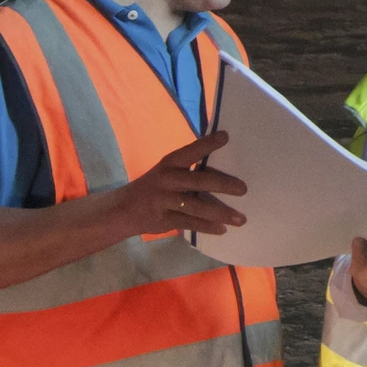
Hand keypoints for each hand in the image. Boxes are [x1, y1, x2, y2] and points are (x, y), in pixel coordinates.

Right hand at [116, 133, 248, 235]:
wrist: (122, 209)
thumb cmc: (155, 187)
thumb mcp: (167, 172)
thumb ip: (188, 169)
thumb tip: (223, 166)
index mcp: (169, 164)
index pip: (190, 151)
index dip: (207, 144)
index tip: (226, 137)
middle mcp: (167, 180)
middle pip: (199, 181)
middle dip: (223, 184)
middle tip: (244, 189)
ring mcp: (164, 201)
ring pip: (196, 207)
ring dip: (221, 213)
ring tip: (241, 219)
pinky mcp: (164, 220)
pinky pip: (189, 223)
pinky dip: (207, 227)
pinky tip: (222, 230)